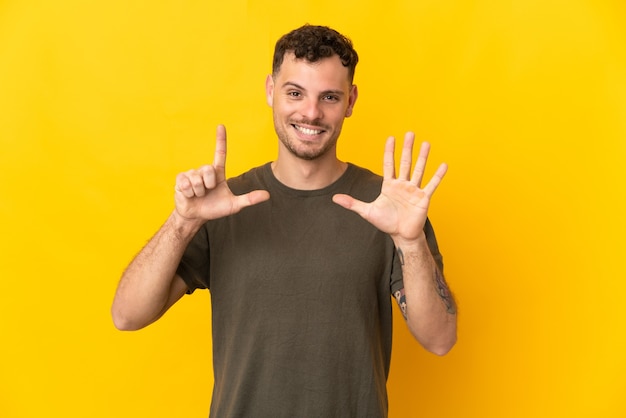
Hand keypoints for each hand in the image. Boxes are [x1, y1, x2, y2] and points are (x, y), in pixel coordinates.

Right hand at [174, 125, 269, 222]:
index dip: (221, 139)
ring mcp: (192, 173)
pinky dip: (189, 193)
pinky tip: (189, 195)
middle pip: (209, 170)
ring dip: (199, 192)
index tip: (221, 126)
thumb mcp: (234, 205)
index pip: (220, 153)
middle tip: (207, 192)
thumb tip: (267, 195)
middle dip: (209, 185)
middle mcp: (205, 170)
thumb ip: (249, 199)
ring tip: (198, 195)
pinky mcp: (180, 179)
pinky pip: (186, 184)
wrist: (196, 216)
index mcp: (217, 173)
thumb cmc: (214, 208)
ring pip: (197, 179)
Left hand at [332, 132, 446, 243]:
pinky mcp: (423, 198)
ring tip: (426, 143)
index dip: (389, 151)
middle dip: (407, 148)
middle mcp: (403, 184)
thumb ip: (352, 203)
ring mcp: (414, 190)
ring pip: (419, 170)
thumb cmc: (386, 222)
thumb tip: (334, 198)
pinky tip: (443, 165)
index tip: (391, 138)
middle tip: (410, 133)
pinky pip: (432, 185)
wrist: (401, 235)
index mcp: (390, 185)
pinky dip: (438, 175)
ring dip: (423, 157)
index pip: (389, 164)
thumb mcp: (367, 212)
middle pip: (405, 162)